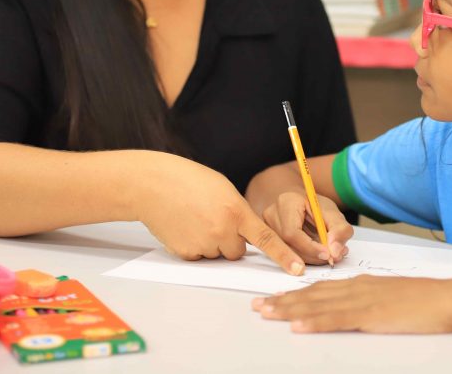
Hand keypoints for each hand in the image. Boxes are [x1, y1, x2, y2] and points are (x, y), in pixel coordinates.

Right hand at [135, 153, 304, 274]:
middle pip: (238, 250)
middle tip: (212, 218)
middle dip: (231, 239)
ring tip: (194, 218)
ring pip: (217, 254)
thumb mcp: (223, 189)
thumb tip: (243, 236)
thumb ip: (238, 212)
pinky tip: (184, 226)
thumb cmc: (187, 181)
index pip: (267, 238)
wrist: (152, 185)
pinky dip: (194, 246)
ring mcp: (203, 244)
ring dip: (211, 242)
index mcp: (236, 211)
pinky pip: (199, 257)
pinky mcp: (186, 254)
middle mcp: (222, 230)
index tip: (299, 269)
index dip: (284, 256)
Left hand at [252, 276, 451, 332]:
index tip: (272, 298)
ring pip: (318, 305)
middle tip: (257, 306)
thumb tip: (351, 306)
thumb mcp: (389, 295)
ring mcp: (361, 301)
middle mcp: (355, 288)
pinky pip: (337, 320)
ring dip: (289, 309)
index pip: (319, 289)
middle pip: (312, 295)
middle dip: (282, 301)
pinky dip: (315, 322)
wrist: (445, 298)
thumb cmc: (423, 300)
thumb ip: (368, 298)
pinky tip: (298, 326)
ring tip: (267, 313)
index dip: (293, 294)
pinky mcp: (370, 315)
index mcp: (359, 284)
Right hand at [261, 191, 351, 264]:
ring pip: (288, 253)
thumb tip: (336, 251)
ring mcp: (266, 228)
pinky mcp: (268, 239)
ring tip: (329, 254)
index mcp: (286, 202)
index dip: (310, 247)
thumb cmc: (314, 206)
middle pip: (288, 246)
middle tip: (333, 258)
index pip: (292, 232)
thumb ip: (340, 229)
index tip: (327, 254)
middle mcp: (271, 215)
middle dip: (313, 256)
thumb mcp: (333, 212)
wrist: (300, 204)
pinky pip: (286, 254)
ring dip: (310, 258)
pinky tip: (316, 253)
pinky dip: (304, 258)